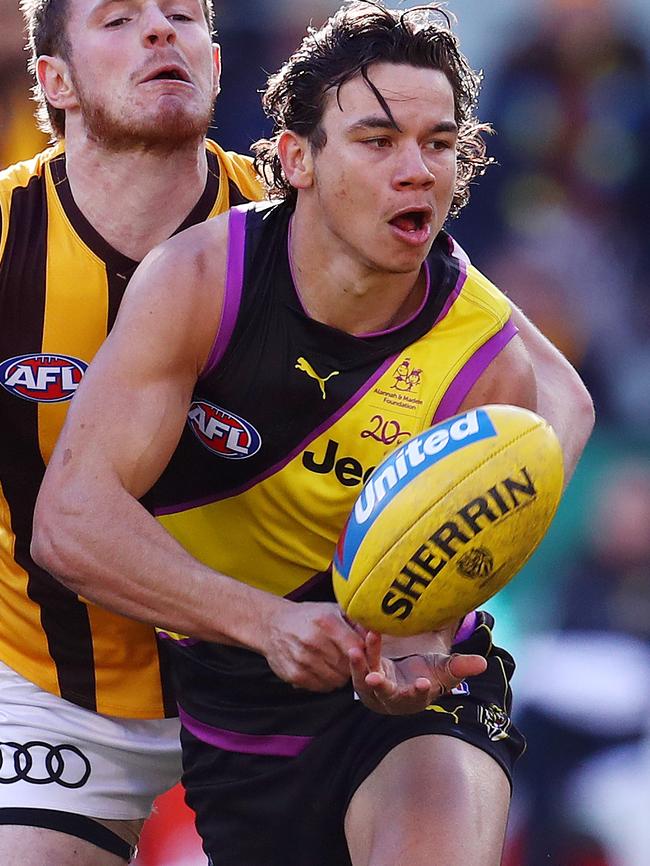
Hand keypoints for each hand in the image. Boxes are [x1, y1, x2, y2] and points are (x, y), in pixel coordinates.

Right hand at [263, 601, 365, 691]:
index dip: (364, 653)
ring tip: (334, 663)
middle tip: (348, 659)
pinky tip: (322, 670)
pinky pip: (322, 687)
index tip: (363, 652)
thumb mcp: (332, 610)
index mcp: (326, 622)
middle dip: (352, 665)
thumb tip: (378, 632)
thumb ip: (356, 621)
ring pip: (337, 679)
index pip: (358, 647)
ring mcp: (303, 659)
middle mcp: (314, 641)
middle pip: (348, 666)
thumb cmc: (309, 617)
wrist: (273, 625)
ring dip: (340, 675)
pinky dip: (326, 682)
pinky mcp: (294, 674)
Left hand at [349, 631, 486, 714]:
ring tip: (357, 651)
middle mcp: (395, 698)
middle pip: (388, 694)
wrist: (407, 676)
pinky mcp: (365, 676)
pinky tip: (356, 641)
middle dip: (382, 687)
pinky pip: (359, 669)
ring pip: (366, 682)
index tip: (423, 683)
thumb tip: (483, 663)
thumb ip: (462, 667)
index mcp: (417, 697)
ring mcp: (377, 689)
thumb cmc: (429, 674)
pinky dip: (357, 658)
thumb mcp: (446, 670)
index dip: (420, 691)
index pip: (419, 696)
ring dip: (361, 668)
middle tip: (375, 678)